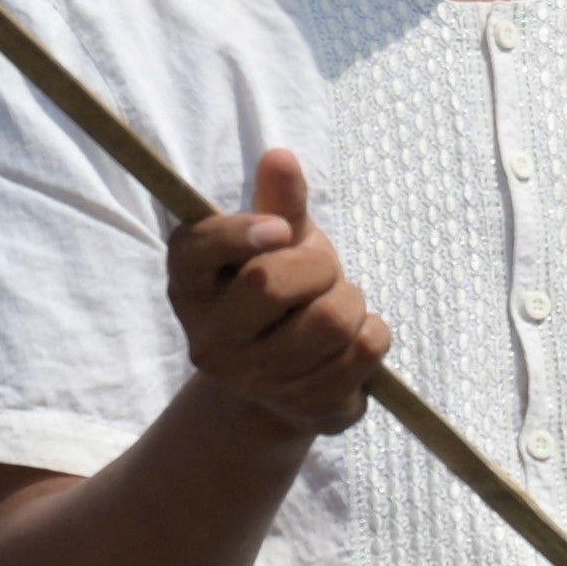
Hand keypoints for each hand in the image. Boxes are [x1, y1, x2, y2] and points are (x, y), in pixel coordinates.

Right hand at [166, 147, 390, 442]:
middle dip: (317, 264)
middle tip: (321, 272)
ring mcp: (257, 383)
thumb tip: (281, 157)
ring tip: (338, 306)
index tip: (279, 231)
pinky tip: (354, 338)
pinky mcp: (306, 408)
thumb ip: (279, 203)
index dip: (241, 233)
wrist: (282, 385)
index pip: (199, 249)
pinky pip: (365, 350)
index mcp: (191, 286)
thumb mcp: (275, 245)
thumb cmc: (278, 295)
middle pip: (270, 281)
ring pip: (331, 319)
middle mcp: (211, 341)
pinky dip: (375, 331)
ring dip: (352, 300)